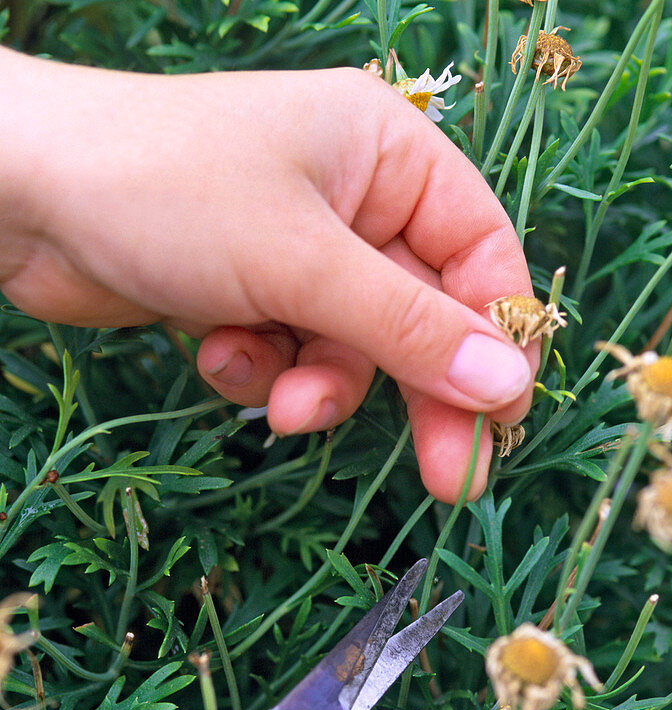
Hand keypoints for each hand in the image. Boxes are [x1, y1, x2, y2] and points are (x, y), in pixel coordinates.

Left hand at [0, 49, 536, 501]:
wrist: (20, 197)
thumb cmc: (167, 192)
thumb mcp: (304, 264)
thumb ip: (411, 330)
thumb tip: (509, 387)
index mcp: (386, 153)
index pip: (479, 253)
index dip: (494, 339)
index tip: (502, 420)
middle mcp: (351, 198)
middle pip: (421, 314)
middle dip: (417, 393)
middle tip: (446, 480)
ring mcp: (297, 249)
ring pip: (351, 347)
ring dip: (317, 384)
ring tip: (277, 402)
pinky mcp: (249, 292)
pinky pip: (291, 353)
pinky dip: (261, 370)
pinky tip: (216, 356)